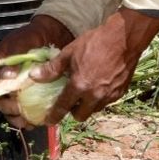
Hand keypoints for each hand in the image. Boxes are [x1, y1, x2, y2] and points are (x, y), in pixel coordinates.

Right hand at [0, 15, 73, 128]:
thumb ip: (10, 58)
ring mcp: (19, 89)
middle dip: (9, 109)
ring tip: (28, 121)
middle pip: (2, 102)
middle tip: (20, 110)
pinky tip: (36, 121)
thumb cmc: (30, 36)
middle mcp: (6, 81)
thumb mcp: (19, 43)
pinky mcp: (33, 93)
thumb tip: (6, 76)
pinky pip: (28, 109)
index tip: (7, 100)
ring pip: (13, 109)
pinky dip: (31, 117)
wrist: (51, 33)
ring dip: (19, 117)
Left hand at [32, 8, 158, 122]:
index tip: (48, 121)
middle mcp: (94, 95)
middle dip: (73, 111)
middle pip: (80, 116)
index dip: (54, 116)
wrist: (124, 38)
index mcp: (80, 85)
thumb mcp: (70, 52)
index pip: (63, 107)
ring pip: (94, 110)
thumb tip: (34, 76)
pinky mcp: (120, 92)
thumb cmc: (95, 42)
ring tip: (86, 91)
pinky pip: (106, 102)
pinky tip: (100, 85)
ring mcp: (109, 95)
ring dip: (88, 105)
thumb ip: (52, 68)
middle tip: (71, 100)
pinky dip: (100, 98)